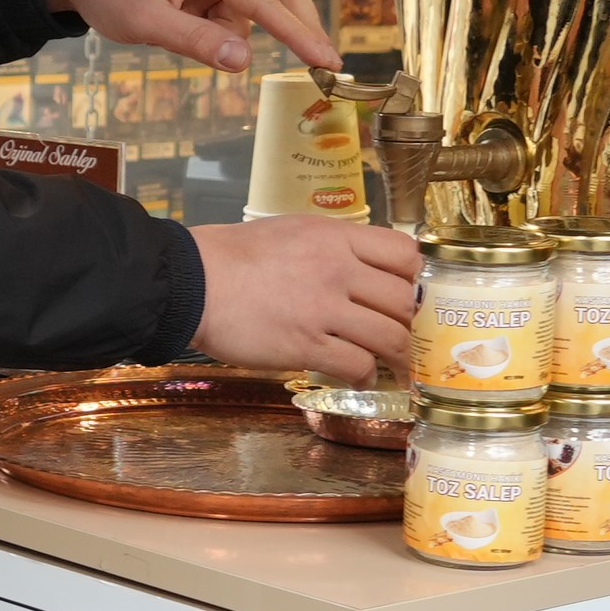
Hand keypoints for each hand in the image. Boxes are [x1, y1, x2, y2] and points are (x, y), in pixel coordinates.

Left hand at [38, 0, 338, 74]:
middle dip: (299, 25)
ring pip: (255, 0)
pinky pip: (233, 4)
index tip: (327, 61)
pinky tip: (181, 20)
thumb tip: (245, 60)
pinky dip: (221, 22)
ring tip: (175, 25)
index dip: (299, 33)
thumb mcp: (144, 23)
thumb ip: (195, 41)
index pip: (263, 0)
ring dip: (236, 27)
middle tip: (322, 64)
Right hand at [190, 217, 419, 383]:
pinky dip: (366, 376)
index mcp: (336, 237)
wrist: (191, 282)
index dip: (418, 278)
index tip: (416, 295)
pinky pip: (357, 365)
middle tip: (413, 338)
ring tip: (401, 369)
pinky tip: (360, 378)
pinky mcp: (306, 345)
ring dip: (401, 358)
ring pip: (391, 337)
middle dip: (415, 325)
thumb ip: (331, 247)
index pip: (405, 254)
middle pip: (405, 300)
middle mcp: (338, 269)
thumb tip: (362, 268)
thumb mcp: (292, 232)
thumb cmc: (233, 256)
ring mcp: (324, 309)